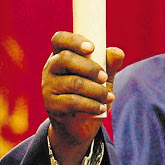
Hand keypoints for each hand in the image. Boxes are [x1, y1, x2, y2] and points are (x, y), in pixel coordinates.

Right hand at [43, 31, 123, 164]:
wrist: (81, 124)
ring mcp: (48, 86)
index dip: (74, 41)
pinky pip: (72, 102)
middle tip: (105, 77)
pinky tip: (102, 108)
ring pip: (73, 82)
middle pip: (65, 58)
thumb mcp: (104, 76)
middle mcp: (51, 68)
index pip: (60, 39)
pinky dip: (91, 105)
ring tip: (110, 97)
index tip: (92, 48)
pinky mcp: (51, 105)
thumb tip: (117, 52)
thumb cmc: (93, 92)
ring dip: (96, 90)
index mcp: (62, 54)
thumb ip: (110, 63)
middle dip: (90, 67)